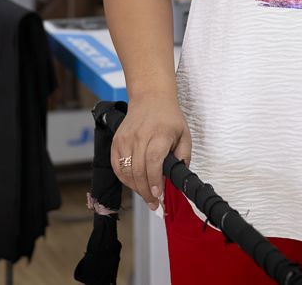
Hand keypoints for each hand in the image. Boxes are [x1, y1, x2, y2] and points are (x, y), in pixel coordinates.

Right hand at [111, 94, 190, 210]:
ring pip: (126, 170)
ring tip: (146, 195)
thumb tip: (177, 179)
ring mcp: (125, 138)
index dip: (155, 180)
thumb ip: (183, 158)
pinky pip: (117, 166)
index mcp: (160, 134)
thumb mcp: (184, 135)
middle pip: (138, 170)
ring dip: (136, 188)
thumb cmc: (169, 118)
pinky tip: (134, 184)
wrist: (150, 98)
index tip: (159, 194)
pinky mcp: (116, 141)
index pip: (153, 161)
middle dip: (146, 191)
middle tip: (154, 203)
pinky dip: (124, 179)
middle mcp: (140, 136)